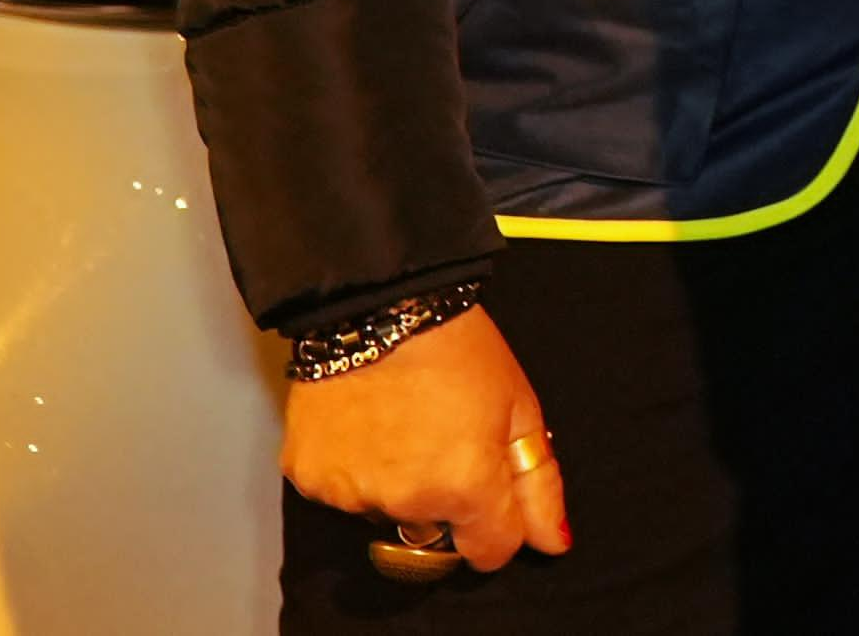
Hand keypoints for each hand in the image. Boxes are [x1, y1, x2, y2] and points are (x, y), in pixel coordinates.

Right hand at [281, 308, 568, 571]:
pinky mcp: (307, 478)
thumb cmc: (458, 350)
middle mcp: (404, 501)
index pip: (488, 551)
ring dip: (397, 484)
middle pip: (434, 530)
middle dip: (446, 498)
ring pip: (385, 512)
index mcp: (464, 486)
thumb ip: (538, 484)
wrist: (379, 307)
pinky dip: (355, 469)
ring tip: (402, 424)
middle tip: (444, 439)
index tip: (492, 496)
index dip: (497, 527)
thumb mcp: (518, 408)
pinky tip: (365, 425)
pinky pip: (341, 493)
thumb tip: (551, 542)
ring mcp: (349, 493)